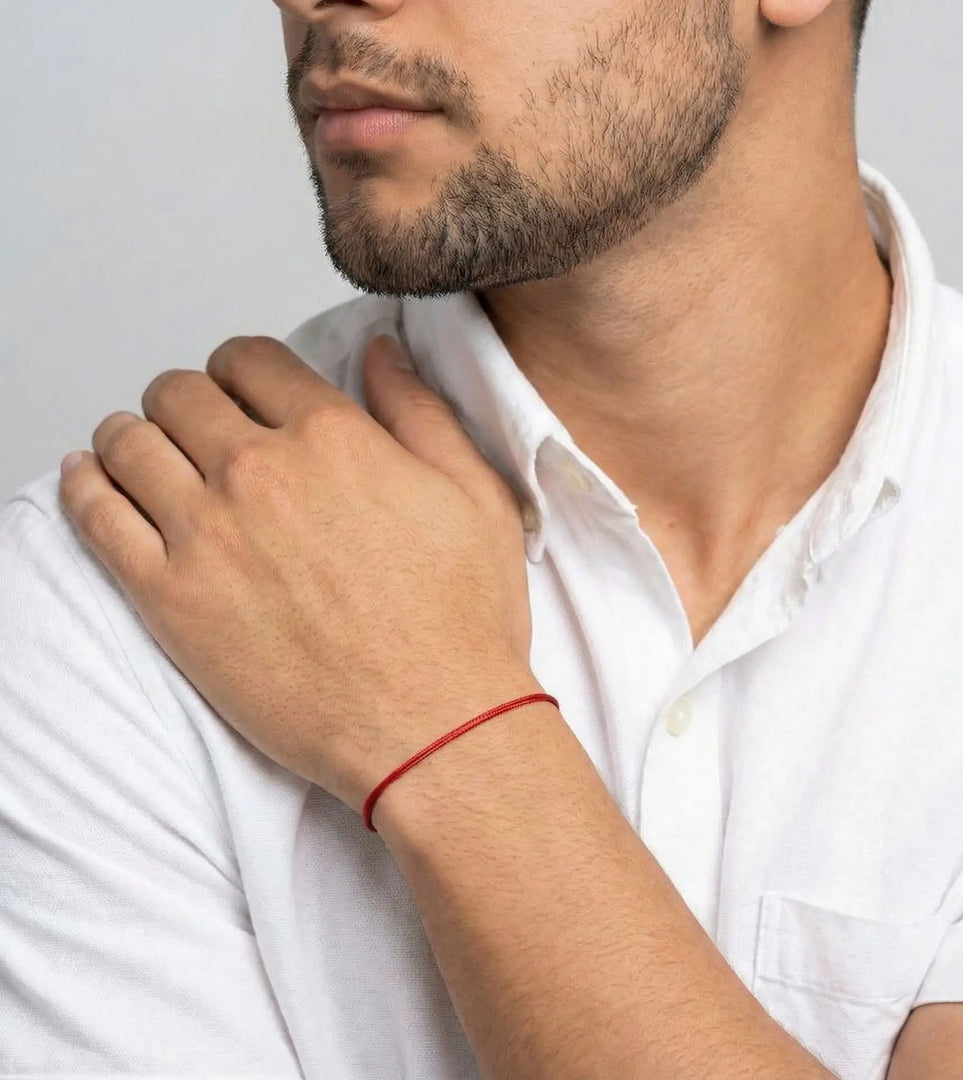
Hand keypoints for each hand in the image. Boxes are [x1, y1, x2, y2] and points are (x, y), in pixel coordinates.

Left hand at [58, 334, 537, 811]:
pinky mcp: (170, 598)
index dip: (243, 368)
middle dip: (186, 397)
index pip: (250, 360)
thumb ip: (420, 411)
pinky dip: (84, 485)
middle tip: (196, 423)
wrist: (431, 724)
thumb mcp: (475, 496)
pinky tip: (91, 479)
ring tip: (141, 449)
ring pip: (129, 443)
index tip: (243, 389)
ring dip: (131, 434)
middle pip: (180, 392)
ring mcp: (206, 533)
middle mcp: (260, 470)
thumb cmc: (461, 620)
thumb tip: (381, 352)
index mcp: (332, 437)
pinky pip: (97, 516)